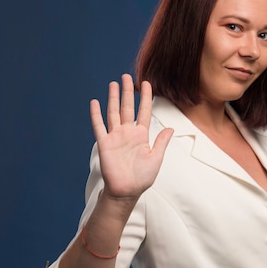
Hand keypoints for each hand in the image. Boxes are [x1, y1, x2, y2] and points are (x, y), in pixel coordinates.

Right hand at [90, 74, 172, 199]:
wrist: (127, 191)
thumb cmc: (142, 177)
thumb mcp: (156, 158)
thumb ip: (161, 142)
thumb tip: (171, 128)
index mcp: (142, 135)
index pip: (144, 112)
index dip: (145, 97)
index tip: (146, 83)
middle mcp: (128, 133)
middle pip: (128, 108)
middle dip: (128, 92)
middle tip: (126, 76)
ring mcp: (115, 137)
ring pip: (114, 113)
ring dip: (113, 98)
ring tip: (113, 83)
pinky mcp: (104, 143)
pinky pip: (99, 126)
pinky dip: (96, 114)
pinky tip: (95, 102)